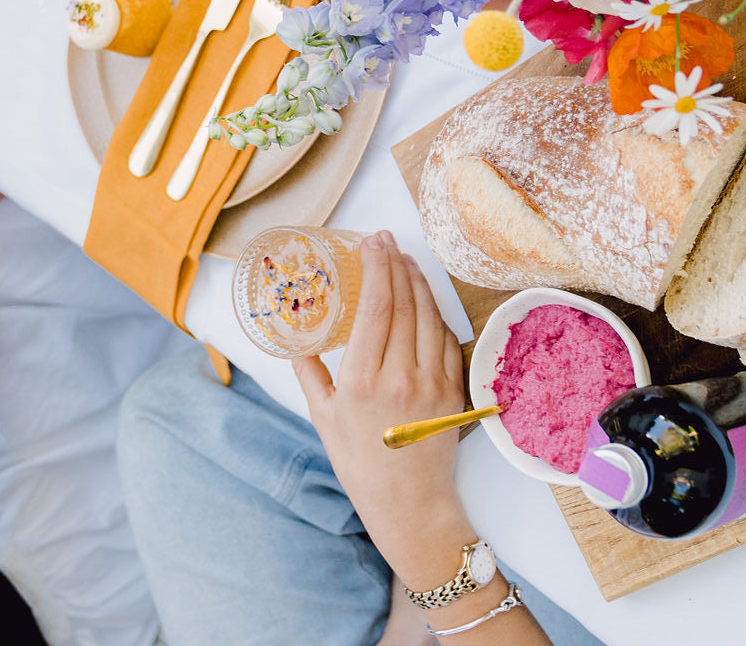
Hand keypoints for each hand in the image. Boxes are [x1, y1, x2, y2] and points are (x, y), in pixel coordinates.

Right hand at [293, 231, 474, 587]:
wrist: (410, 505)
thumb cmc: (360, 465)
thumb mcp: (323, 419)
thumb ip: (309, 374)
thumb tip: (293, 340)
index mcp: (361, 380)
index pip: (376, 307)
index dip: (377, 267)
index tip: (372, 242)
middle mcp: (399, 376)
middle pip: (404, 302)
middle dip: (396, 263)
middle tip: (387, 240)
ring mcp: (431, 382)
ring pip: (429, 315)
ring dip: (418, 281)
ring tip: (406, 260)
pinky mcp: (452, 390)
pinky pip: (445, 338)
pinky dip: (435, 311)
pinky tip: (425, 298)